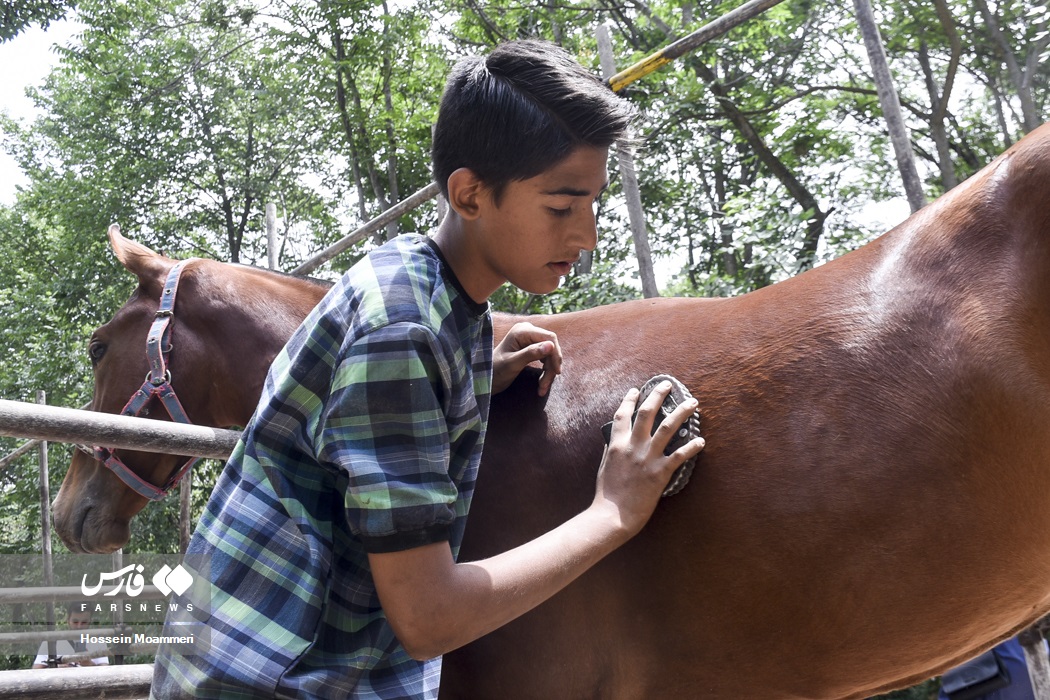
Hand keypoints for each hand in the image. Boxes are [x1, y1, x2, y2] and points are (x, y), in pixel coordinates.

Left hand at [492, 322, 561, 395]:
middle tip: (544, 386)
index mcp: (522, 331)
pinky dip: (546, 370)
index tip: (556, 372)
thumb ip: (531, 353)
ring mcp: (529, 338)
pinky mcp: (531, 347)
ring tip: (542, 388)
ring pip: (550, 354)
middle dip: (551, 367)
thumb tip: (551, 345)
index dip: (556, 354)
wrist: (485, 378)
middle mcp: (527, 331)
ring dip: (549, 372)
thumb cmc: (495, 371)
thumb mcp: (513, 364)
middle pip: (551, 346)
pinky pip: (545, 357)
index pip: (549, 337)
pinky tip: (541, 382)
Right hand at [592, 382, 704, 535]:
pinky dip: (692, 447)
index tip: (637, 390)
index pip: (623, 415)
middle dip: (658, 395)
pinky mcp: (660, 473)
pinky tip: (701, 440)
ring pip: (667, 428)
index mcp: (617, 444)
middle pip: (647, 412)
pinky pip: (679, 455)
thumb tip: (613, 439)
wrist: (613, 515)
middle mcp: (633, 446)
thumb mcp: (604, 466)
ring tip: (692, 403)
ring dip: (682, 413)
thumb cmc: (607, 494)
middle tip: (668, 385)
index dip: (629, 400)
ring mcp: (647, 458)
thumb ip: (610, 450)